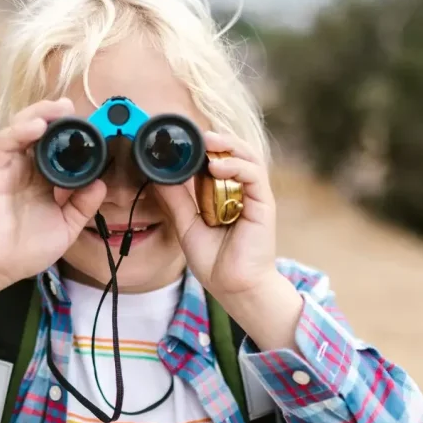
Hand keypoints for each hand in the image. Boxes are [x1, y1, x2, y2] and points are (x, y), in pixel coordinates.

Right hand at [0, 98, 106, 291]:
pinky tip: (37, 127)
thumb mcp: (66, 227)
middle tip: (73, 108)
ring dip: (39, 113)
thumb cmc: (27, 249)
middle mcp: (26, 168)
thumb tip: (101, 184)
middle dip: (55, 114)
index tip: (91, 126)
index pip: (58, 147)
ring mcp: (10, 167)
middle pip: (39, 130)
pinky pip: (5, 143)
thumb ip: (83, 206)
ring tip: (59, 109)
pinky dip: (20, 130)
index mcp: (44, 180)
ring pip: (21, 128)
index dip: (72, 133)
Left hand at [153, 129, 278, 298]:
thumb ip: (176, 201)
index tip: (180, 141)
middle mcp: (241, 191)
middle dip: (216, 140)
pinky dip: (236, 166)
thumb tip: (158, 177)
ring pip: (248, 157)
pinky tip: (216, 167)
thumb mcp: (186, 226)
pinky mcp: (264, 204)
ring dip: (228, 146)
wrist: (233, 287)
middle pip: (235, 152)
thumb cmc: (215, 261)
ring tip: (207, 143)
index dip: (202, 148)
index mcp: (224, 194)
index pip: (216, 160)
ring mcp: (254, 196)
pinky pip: (253, 176)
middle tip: (194, 134)